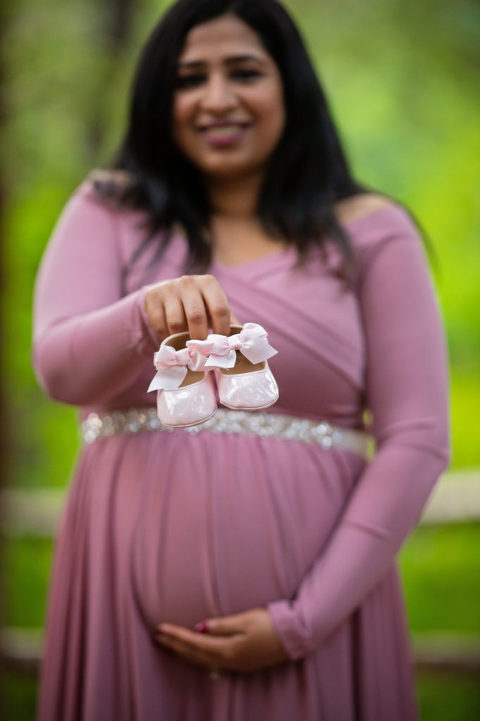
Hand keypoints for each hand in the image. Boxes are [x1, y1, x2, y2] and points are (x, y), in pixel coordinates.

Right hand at [145, 274, 237, 340]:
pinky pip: (160, 324)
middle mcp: (188, 282)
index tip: (220, 346)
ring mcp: (169, 288)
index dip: (221, 331)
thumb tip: (243, 342)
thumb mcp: (214, 308)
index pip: (219, 309)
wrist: (169, 294)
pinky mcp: (152, 297)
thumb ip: (228, 322)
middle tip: (201, 351)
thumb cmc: (200, 305)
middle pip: (196, 317)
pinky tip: (172, 338)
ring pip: (176, 323)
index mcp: (209, 283)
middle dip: (200, 339)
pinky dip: (166, 337)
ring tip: (186, 345)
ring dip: (181, 339)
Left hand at [155, 608, 289, 672]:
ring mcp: (234, 665)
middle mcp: (228, 661)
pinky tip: (194, 655)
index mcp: (227, 650)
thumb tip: (199, 628)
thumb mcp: (245, 620)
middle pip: (194, 655)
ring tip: (169, 644)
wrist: (293, 638)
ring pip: (201, 661)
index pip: (194, 642)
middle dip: (174, 646)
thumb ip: (221, 625)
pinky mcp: (240, 664)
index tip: (160, 629)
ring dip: (184, 652)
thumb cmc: (270, 624)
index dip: (176, 636)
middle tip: (157, 637)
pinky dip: (197, 657)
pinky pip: (211, 663)